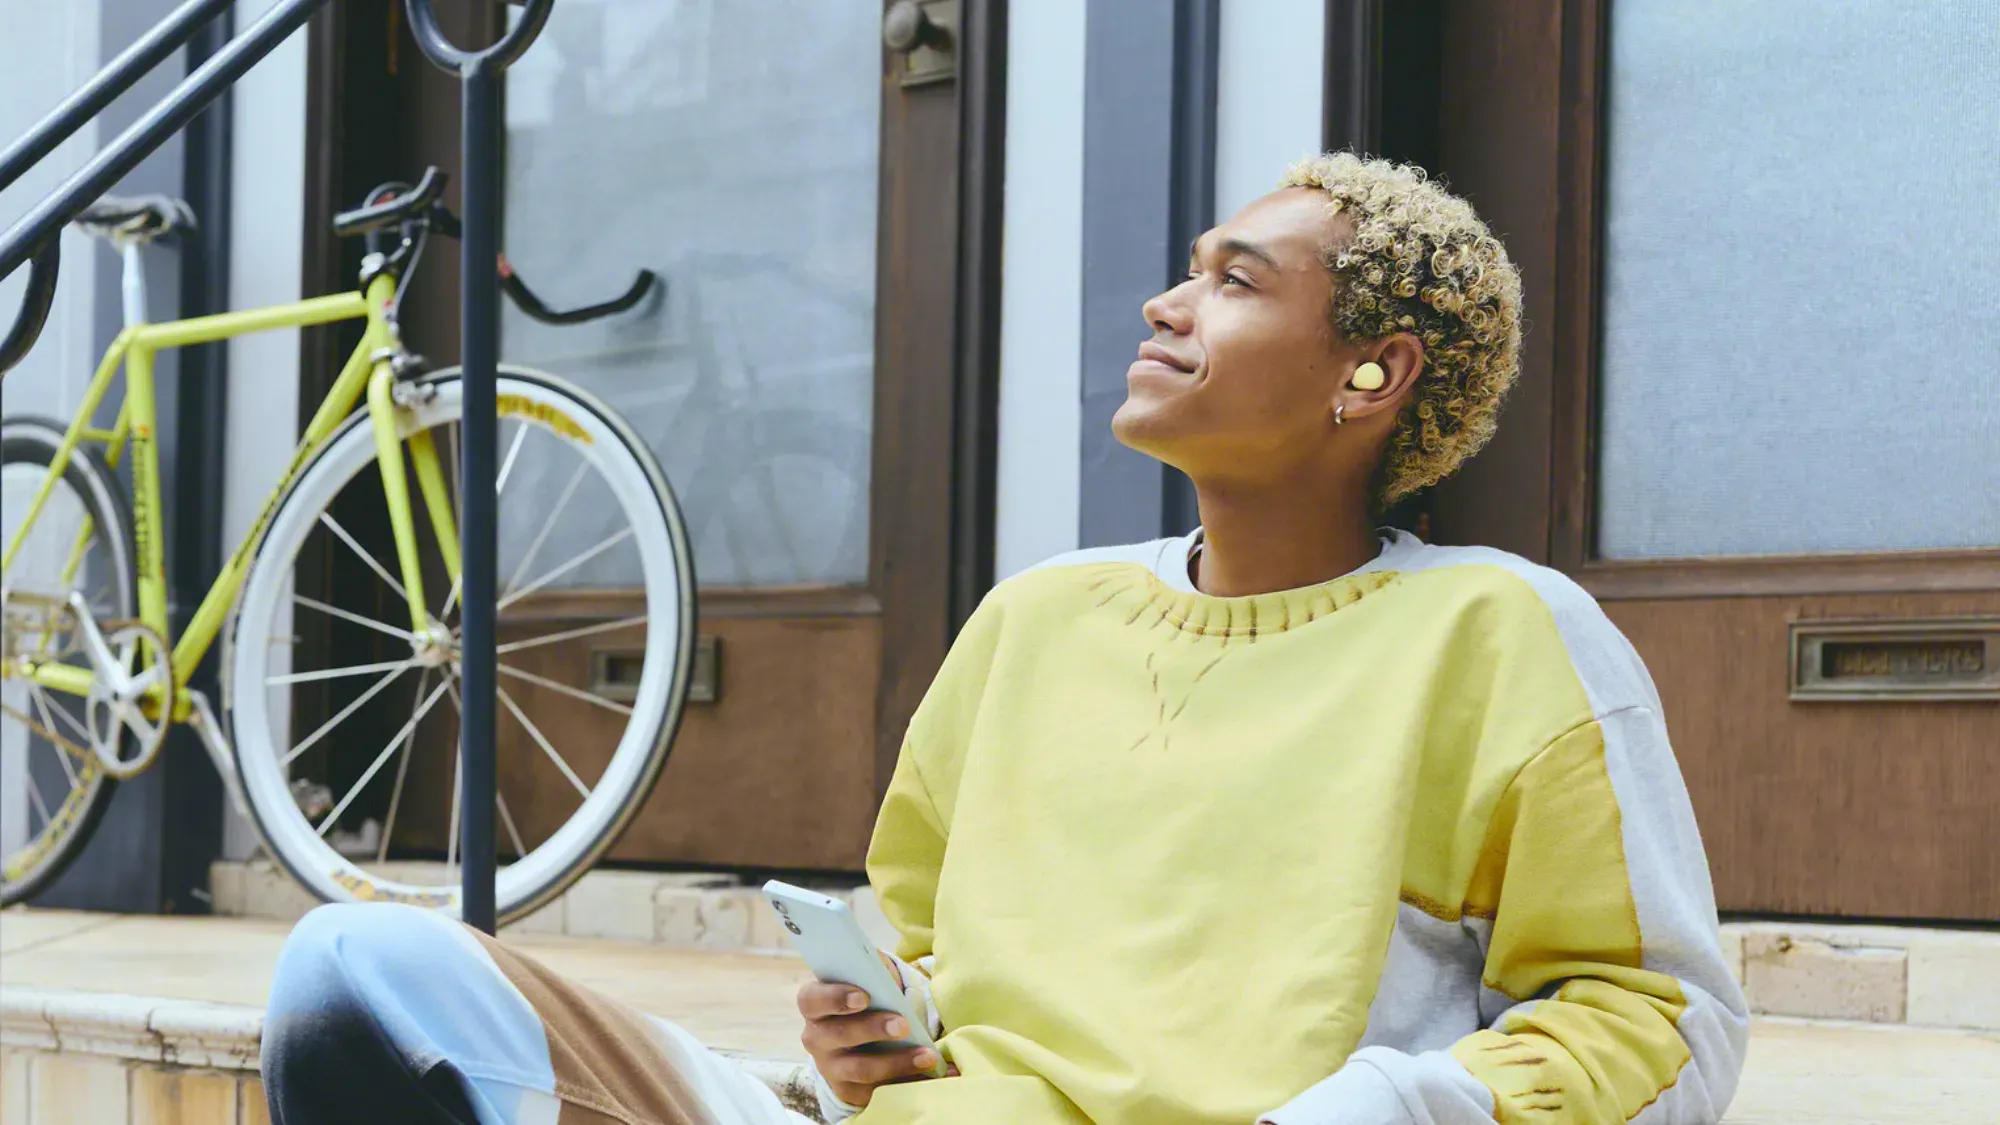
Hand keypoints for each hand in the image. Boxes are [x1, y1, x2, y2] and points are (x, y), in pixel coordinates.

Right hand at [798, 953, 947, 1107]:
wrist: (858, 1044)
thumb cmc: (864, 1004)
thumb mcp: (864, 984)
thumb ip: (872, 972)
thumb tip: (884, 969)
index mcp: (815, 1007)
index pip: (811, 1000)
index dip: (834, 997)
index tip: (865, 997)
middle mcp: (817, 1039)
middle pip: (839, 1035)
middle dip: (873, 1029)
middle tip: (903, 1025)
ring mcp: (832, 1068)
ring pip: (861, 1069)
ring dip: (896, 1062)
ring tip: (926, 1055)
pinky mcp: (850, 1091)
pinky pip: (879, 1091)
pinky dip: (909, 1082)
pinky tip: (933, 1075)